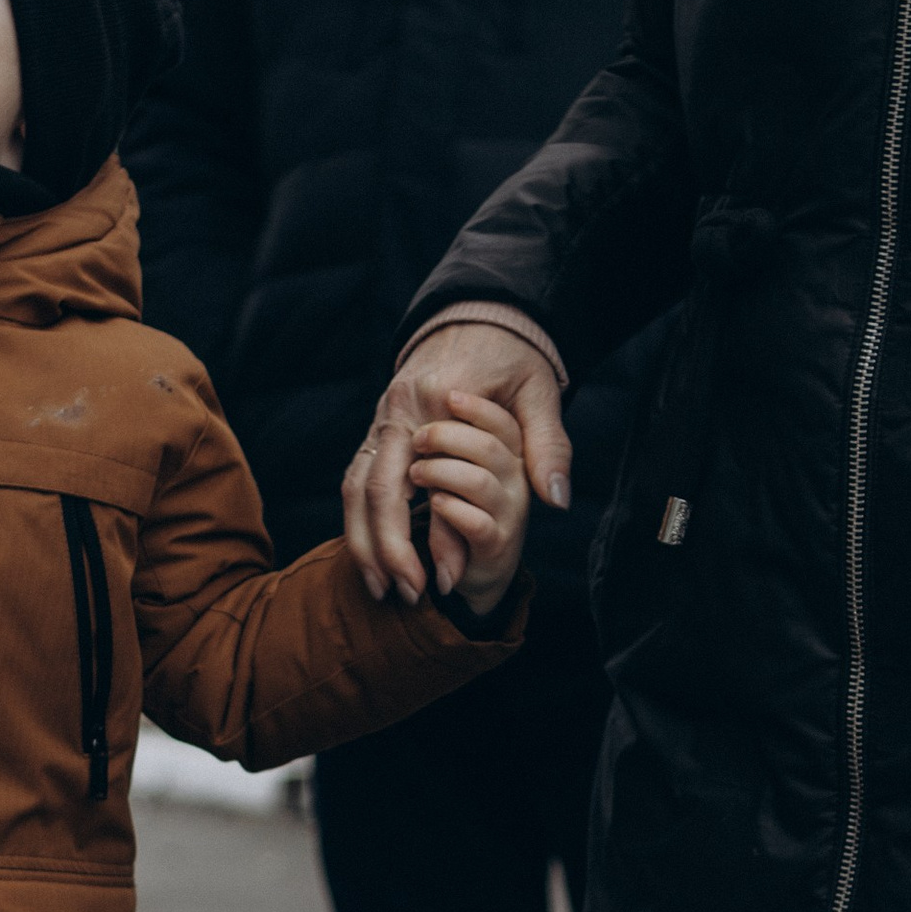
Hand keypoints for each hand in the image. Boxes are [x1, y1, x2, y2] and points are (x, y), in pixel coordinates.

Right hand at [344, 318, 570, 603]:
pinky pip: (357, 482)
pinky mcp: (379, 431)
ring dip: (363, 543)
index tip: (441, 582)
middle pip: (372, 491)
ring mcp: (381, 421)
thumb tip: (556, 499)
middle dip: (383, 550)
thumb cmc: (512, 354)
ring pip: (354, 489)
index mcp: (432, 401)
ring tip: (380, 590)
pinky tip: (374, 558)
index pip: (421, 483)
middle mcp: (396, 413)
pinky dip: (361, 523)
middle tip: (404, 597)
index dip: (425, 538)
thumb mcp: (539, 391)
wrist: (477, 315)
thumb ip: (547, 444)